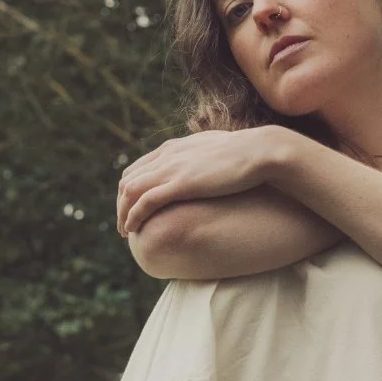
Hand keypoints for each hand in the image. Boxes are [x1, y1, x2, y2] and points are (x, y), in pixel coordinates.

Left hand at [117, 128, 288, 235]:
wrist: (260, 151)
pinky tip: (132, 229)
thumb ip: (203, 160)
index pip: (138, 168)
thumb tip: (209, 171)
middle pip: (128, 180)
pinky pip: (145, 201)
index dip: (130, 190)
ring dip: (123, 213)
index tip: (132, 208)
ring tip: (125, 232)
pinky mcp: (180, 184)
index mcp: (174, 148)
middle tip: (124, 224)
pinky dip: (134, 216)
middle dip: (121, 204)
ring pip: (131, 192)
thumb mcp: (217, 153)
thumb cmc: (247, 154)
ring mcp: (172, 169)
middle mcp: (167, 156)